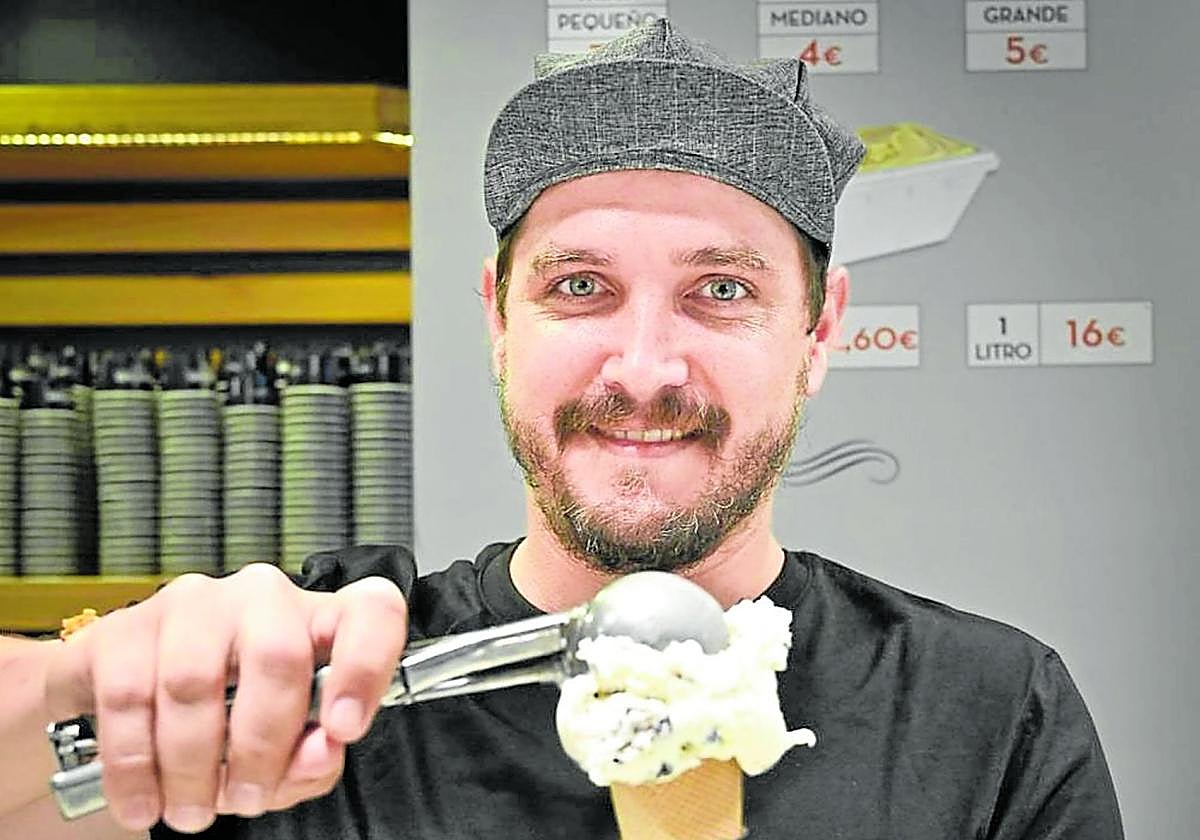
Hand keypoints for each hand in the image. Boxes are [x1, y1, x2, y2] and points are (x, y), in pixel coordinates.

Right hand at [43, 563, 407, 832]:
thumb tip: (320, 752)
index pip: (372, 611)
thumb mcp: (287, 748)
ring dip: (193, 765)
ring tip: (191, 809)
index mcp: (320, 620)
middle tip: (246, 797)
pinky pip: (130, 698)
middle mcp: (263, 598)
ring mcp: (193, 605)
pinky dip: (135, 766)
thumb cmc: (230, 718)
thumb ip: (314, 756)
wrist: (133, 699)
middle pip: (277, 657)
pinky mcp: (127, 629)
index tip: (343, 729)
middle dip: (261, 745)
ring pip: (195, 681)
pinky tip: (146, 799)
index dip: (366, 666)